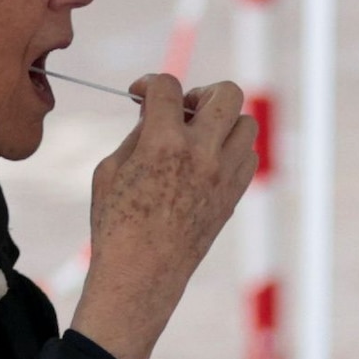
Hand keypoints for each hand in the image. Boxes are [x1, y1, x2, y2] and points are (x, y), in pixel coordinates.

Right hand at [69, 74, 257, 358]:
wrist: (141, 276)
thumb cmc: (115, 225)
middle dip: (201, 93)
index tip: (139, 95)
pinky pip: (248, 156)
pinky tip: (206, 163)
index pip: (168, 86)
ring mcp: (224, 176)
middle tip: (181, 111)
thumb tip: (156, 113)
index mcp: (163, 144)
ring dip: (222, 122)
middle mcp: (202, 155)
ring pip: (246, 123)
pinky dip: (231, 150)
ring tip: (197, 138)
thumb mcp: (110, 171)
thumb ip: (137, 134)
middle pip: (226, 93)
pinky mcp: (234, 196)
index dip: (149, 82)